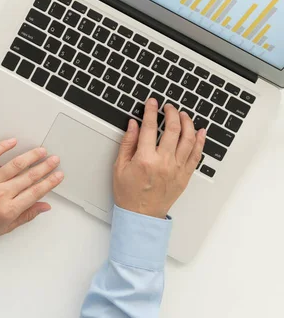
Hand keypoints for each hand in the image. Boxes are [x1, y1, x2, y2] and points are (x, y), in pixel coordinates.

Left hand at [0, 139, 63, 239]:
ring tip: (41, 151)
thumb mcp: (6, 227)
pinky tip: (13, 141)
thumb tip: (44, 206)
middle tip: (54, 160)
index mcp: (9, 209)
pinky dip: (2, 146)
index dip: (50, 183)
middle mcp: (1, 194)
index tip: (58, 176)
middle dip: (45, 167)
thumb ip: (27, 215)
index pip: (36, 192)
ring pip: (15, 165)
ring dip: (30, 156)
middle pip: (29, 177)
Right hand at [113, 99, 205, 218]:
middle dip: (171, 113)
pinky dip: (200, 141)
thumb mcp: (120, 166)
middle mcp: (163, 162)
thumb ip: (128, 143)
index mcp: (145, 159)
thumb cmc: (129, 193)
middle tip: (169, 107)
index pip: (149, 127)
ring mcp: (177, 169)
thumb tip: (133, 125)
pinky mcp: (185, 175)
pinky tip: (200, 132)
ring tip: (183, 115)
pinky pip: (196, 155)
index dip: (150, 111)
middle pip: (173, 129)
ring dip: (187, 123)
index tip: (152, 103)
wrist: (141, 215)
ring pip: (188, 139)